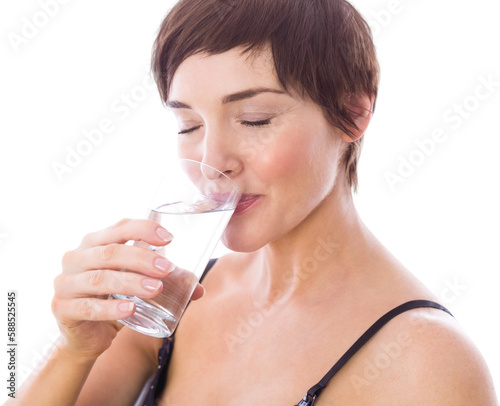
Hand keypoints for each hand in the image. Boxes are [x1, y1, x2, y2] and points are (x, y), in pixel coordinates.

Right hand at [51, 218, 204, 359]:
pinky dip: (111, 309)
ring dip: (130, 283)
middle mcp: (76, 257)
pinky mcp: (62, 308)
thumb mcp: (137, 283)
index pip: (120, 227)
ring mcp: (66, 282)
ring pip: (99, 279)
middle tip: (167, 270)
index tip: (169, 238)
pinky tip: (130, 310)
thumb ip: (166, 282)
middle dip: (142, 259)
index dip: (144, 229)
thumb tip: (199, 289)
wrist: (86, 334)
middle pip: (110, 253)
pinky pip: (88, 308)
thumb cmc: (114, 298)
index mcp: (95, 242)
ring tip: (156, 289)